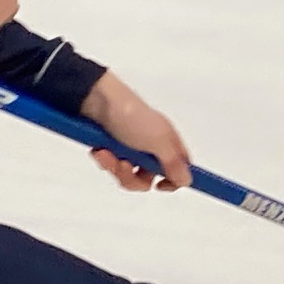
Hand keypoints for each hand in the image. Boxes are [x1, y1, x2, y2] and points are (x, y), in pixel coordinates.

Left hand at [80, 72, 191, 191]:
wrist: (96, 98)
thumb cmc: (131, 117)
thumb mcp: (157, 140)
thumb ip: (173, 163)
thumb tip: (187, 180)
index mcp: (168, 143)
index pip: (180, 169)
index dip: (173, 180)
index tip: (160, 185)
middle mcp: (152, 147)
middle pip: (149, 178)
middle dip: (134, 177)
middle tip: (124, 165)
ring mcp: (131, 148)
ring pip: (127, 175)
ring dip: (115, 167)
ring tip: (106, 153)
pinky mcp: (112, 147)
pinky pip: (111, 166)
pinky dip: (105, 160)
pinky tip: (99, 149)